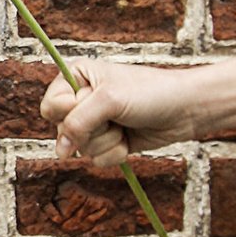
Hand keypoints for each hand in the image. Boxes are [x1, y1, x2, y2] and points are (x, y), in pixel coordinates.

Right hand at [39, 59, 200, 166]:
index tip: (90, 103)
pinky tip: (130, 139)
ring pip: (80, 148)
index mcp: (76, 77)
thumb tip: (60, 152)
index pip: (50, 106)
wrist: (185, 109)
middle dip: (90, 129)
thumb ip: (77, 123)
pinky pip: (97, 159)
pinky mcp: (108, 142)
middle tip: (113, 116)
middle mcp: (81, 99)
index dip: (67, 111)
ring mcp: (95, 123)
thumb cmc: (150, 93)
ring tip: (125, 125)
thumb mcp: (108, 100)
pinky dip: (115, 153)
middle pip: (63, 131)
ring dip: (106, 141)